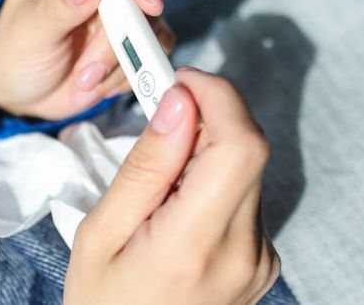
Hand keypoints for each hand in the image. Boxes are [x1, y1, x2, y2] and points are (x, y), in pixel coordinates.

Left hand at [0, 0, 174, 119]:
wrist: (21, 94)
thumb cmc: (15, 54)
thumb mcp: (30, 32)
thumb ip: (59, 6)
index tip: (147, 3)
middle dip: (118, 38)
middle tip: (88, 73)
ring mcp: (117, 10)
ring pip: (148, 26)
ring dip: (121, 62)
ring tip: (83, 82)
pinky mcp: (131, 39)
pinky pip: (151, 52)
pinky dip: (129, 74)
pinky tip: (99, 85)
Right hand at [63, 68, 279, 304]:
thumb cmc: (104, 303)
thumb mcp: (99, 234)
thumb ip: (145, 167)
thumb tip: (179, 104)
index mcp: (194, 246)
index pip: (240, 145)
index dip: (218, 96)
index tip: (179, 80)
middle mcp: (244, 252)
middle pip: (248, 149)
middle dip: (206, 116)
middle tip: (159, 113)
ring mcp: (260, 259)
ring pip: (246, 168)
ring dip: (207, 151)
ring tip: (159, 180)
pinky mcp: (263, 259)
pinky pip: (244, 195)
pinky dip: (213, 180)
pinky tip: (177, 205)